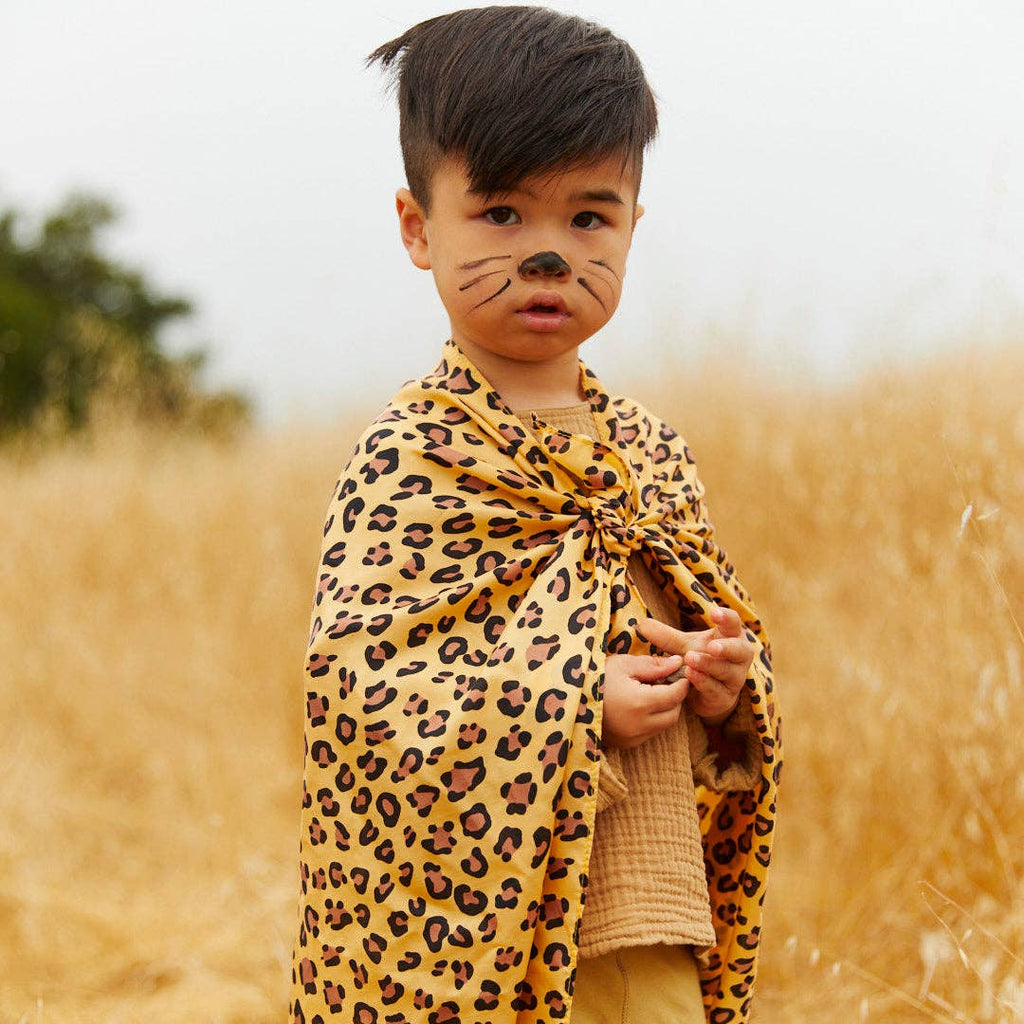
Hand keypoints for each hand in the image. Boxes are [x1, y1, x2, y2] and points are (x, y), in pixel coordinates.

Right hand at [601, 652, 688, 748]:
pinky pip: (649, 733)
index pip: (675, 696)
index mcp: (640, 704)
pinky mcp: (625, 744)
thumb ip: (653, 665)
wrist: (567, 699)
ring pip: (662, 726)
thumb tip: (677, 662)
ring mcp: (632, 738)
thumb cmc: (594, 676)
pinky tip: (638, 705)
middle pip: (673, 714)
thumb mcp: (624, 664)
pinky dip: (650, 720)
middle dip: (674, 698)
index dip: (681, 683)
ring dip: (663, 710)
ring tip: (650, 691)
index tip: (680, 673)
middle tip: (666, 681)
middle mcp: (639, 726)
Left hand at [636, 607, 753, 724]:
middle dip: (726, 648)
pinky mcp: (725, 697)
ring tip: (690, 659)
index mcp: (730, 636)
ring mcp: (734, 678)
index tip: (715, 613)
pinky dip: (703, 682)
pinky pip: (716, 689)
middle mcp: (738, 657)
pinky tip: (689, 676)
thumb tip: (641, 624)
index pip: (734, 623)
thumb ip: (666, 636)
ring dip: (709, 665)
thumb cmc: (700, 659)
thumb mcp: (683, 645)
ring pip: (726, 671)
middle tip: (712, 646)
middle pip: (740, 650)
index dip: (727, 618)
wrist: (705, 693)